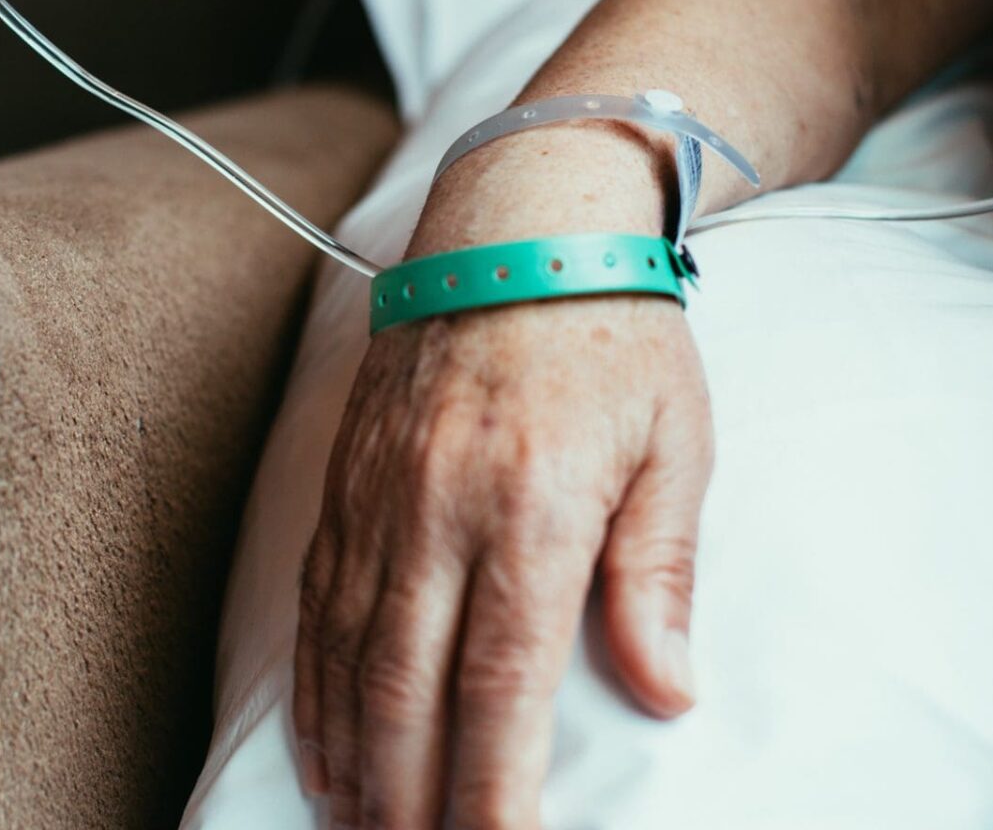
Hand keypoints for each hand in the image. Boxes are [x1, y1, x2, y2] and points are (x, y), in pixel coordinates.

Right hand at [294, 293, 714, 827]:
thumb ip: (660, 575)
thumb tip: (666, 694)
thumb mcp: (676, 445)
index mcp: (535, 504)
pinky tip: (322, 744)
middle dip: (408, 798)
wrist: (522, 221)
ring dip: (351, 757)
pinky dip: (316, 685)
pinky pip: (317, 601)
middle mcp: (440, 507)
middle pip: (407, 687)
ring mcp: (380, 494)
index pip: (502, 682)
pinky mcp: (346, 479)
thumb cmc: (618, 334)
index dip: (493, 788)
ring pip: (349, 653)